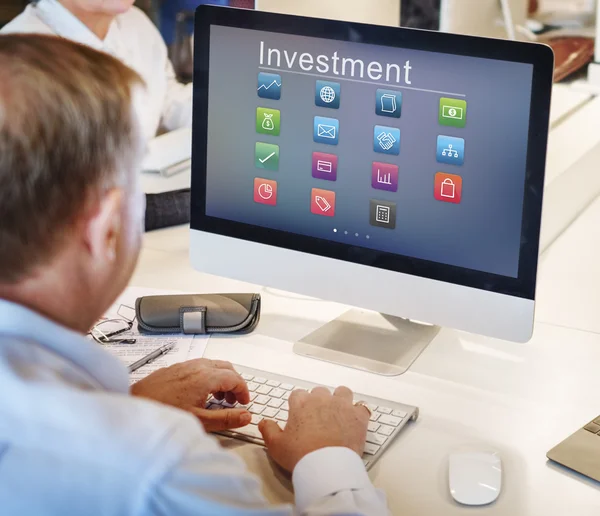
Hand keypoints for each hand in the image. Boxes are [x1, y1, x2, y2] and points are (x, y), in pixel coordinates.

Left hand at [131, 359, 250, 432]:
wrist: (133, 405)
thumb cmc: (163, 412)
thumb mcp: (200, 421)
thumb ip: (226, 419)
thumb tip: (246, 416)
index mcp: (206, 376)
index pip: (235, 378)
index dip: (244, 391)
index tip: (244, 404)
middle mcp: (197, 366)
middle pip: (226, 368)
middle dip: (234, 384)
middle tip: (234, 401)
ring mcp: (185, 365)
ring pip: (213, 366)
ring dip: (221, 380)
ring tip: (217, 400)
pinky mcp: (174, 368)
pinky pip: (199, 367)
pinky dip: (208, 377)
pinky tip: (199, 395)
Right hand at [258, 386, 369, 471]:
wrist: (326, 467)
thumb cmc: (301, 456)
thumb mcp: (276, 446)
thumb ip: (268, 430)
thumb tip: (263, 422)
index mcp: (301, 403)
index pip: (297, 394)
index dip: (298, 405)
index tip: (299, 415)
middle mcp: (322, 399)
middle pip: (319, 392)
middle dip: (318, 402)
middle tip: (317, 418)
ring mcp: (342, 405)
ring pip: (342, 392)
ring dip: (340, 400)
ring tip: (337, 414)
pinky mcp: (358, 416)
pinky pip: (361, 406)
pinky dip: (358, 413)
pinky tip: (354, 421)